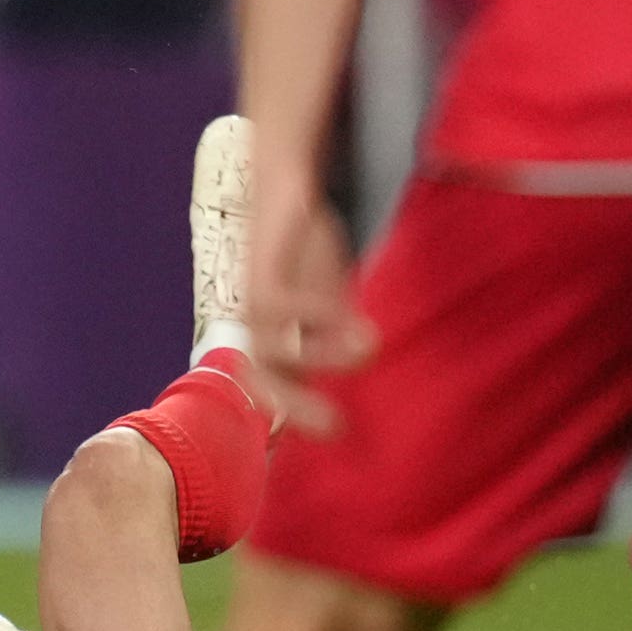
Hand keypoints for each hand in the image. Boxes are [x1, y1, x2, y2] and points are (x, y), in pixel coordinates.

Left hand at [244, 180, 371, 433]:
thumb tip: (377, 369)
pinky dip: (313, 309)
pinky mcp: (260, 271)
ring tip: (370, 352)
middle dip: (296, 407)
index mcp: (275, 344)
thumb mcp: (330, 301)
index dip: (296, 420)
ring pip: (272, 345)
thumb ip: (343, 337)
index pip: (278, 393)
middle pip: (265, 380)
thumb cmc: (307, 254)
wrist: (282, 189)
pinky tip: (349, 311)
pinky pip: (278, 300)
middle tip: (339, 427)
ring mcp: (254, 303)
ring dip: (319, 353)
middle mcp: (258, 331)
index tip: (337, 441)